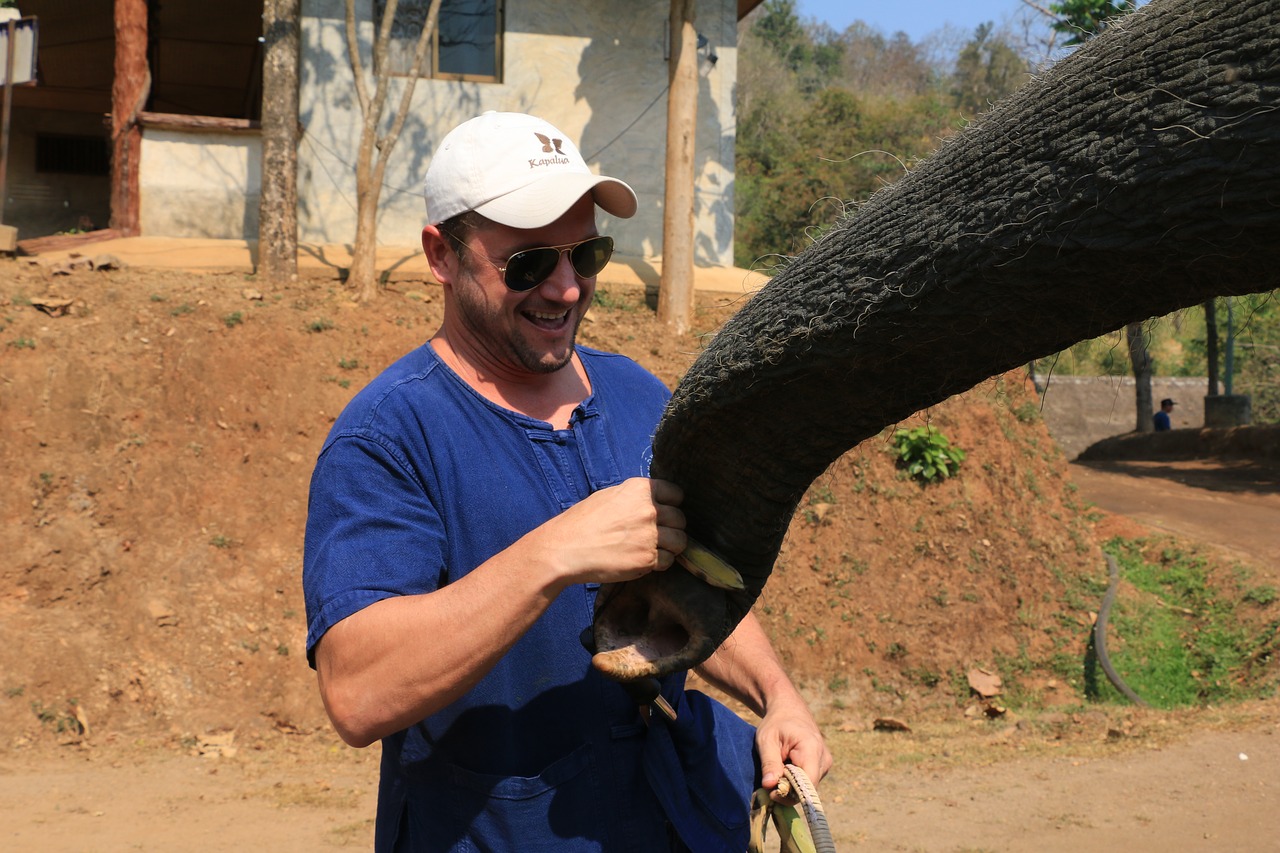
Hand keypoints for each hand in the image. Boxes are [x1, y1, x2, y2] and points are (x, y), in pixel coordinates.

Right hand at [534, 478, 686, 586]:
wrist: (565, 549)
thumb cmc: (583, 521)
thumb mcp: (610, 496)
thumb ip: (636, 497)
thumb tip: (655, 502)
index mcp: (640, 489)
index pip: (676, 494)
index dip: (672, 504)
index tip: (666, 512)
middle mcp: (648, 510)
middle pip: (680, 519)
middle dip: (672, 527)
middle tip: (658, 534)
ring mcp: (650, 535)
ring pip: (680, 541)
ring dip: (671, 546)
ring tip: (653, 548)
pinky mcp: (647, 559)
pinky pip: (668, 561)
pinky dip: (660, 563)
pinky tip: (644, 560)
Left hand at [756, 697, 832, 802]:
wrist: (789, 711)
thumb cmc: (776, 724)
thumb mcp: (766, 740)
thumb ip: (769, 762)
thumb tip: (769, 785)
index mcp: (811, 749)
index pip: (807, 783)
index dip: (790, 793)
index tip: (771, 792)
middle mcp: (824, 759)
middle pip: (807, 788)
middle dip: (787, 791)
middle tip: (768, 782)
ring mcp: (825, 764)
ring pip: (808, 788)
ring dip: (790, 786)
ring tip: (777, 771)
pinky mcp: (822, 768)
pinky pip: (808, 783)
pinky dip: (794, 782)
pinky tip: (785, 770)